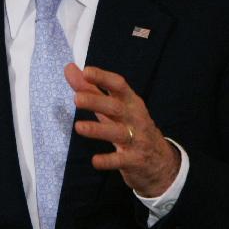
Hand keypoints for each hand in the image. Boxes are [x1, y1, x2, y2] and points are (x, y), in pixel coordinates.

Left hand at [65, 63, 179, 196]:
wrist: (159, 160)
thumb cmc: (131, 126)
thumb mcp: (113, 106)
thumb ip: (90, 89)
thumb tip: (69, 68)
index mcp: (130, 102)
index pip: (119, 86)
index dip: (103, 78)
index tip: (87, 72)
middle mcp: (135, 118)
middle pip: (116, 108)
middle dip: (97, 102)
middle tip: (76, 99)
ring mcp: (136, 139)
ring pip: (118, 133)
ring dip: (98, 130)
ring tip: (78, 127)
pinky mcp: (135, 159)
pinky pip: (121, 160)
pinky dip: (108, 160)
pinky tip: (95, 161)